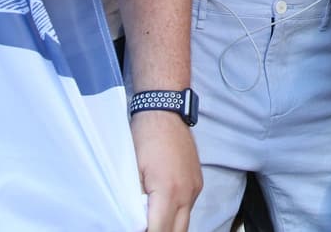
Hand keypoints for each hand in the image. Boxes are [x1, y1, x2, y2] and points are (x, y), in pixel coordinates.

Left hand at [130, 110, 201, 231]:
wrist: (165, 111)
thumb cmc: (146, 137)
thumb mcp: (132, 173)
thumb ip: (134, 203)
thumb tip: (134, 222)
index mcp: (169, 192)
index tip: (139, 230)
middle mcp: (188, 192)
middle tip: (146, 228)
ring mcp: (195, 187)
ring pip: (185, 221)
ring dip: (169, 226)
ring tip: (152, 222)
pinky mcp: (197, 181)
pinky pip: (188, 207)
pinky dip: (176, 214)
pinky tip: (162, 210)